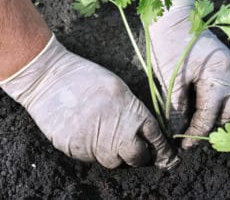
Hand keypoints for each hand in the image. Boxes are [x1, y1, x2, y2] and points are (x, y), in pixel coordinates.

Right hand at [0, 34, 178, 168]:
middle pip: (137, 158)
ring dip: (115, 154)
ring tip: (106, 136)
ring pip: (113, 162)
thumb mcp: (119, 89)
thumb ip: (133, 112)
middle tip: (136, 150)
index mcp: (132, 113)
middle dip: (140, 156)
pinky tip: (88, 133)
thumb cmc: (87, 78)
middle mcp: (116, 132)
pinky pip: (91, 159)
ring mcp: (94, 143)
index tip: (169, 160)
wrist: (49, 78)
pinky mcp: (75, 149)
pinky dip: (93, 151)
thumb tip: (143, 134)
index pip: (155, 139)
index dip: (163, 151)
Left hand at [150, 0, 229, 148]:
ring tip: (196, 127)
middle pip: (229, 112)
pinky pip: (226, 90)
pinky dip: (215, 103)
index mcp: (219, 75)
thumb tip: (176, 131)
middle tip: (193, 138)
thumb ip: (177, 107)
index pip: (211, 114)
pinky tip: (200, 109)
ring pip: (229, 103)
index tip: (185, 146)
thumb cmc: (169, 43)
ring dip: (215, 116)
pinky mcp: (225, 64)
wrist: (172, 14)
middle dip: (213, 128)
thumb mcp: (171, 78)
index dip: (197, 132)